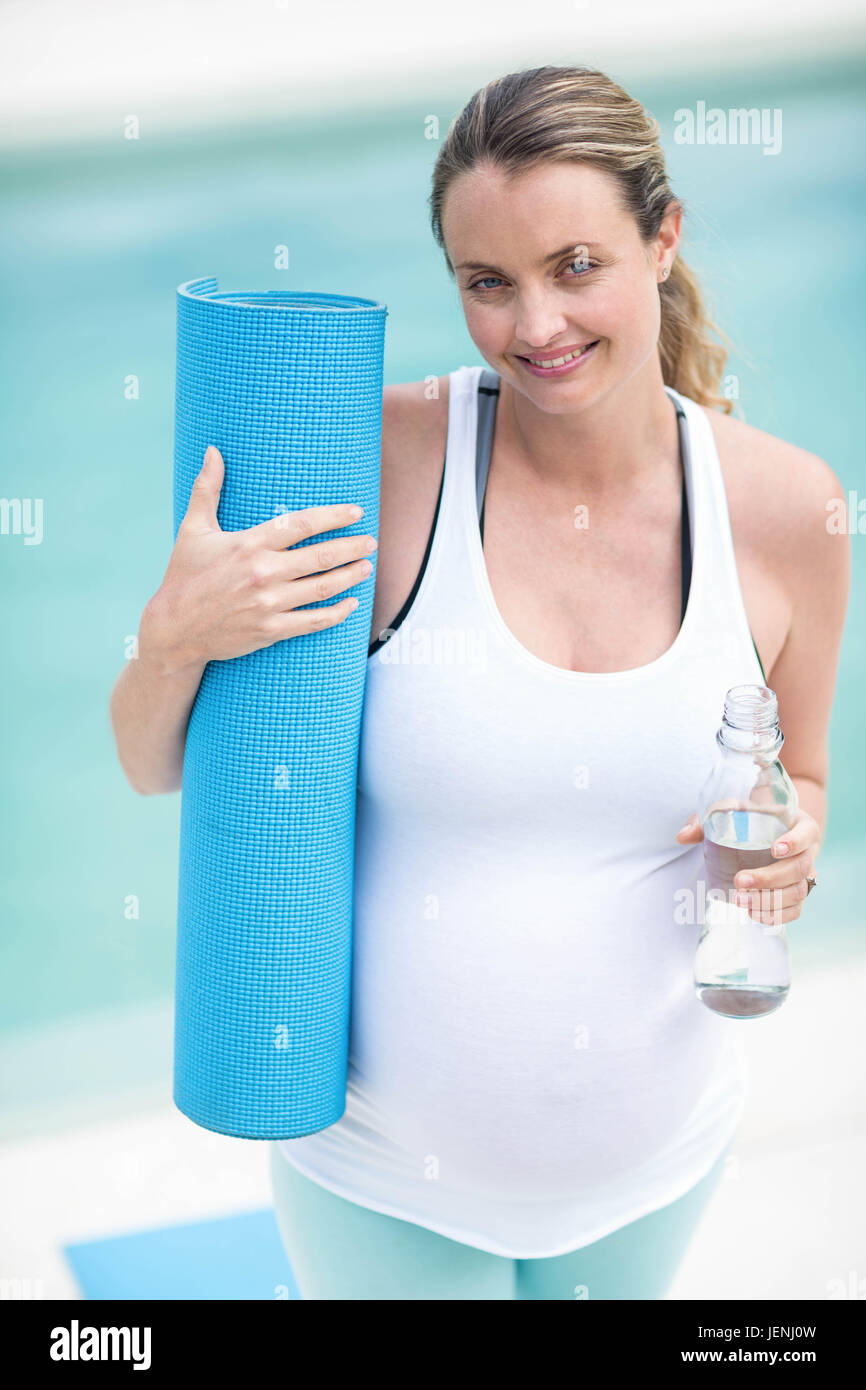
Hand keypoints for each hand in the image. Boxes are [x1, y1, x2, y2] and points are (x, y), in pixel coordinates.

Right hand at [141, 445, 376, 672]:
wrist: (173, 629)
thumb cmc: (184, 575)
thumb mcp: (193, 529)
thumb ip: (207, 489)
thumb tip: (212, 451)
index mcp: (249, 544)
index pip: (301, 524)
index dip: (333, 517)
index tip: (356, 512)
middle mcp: (263, 573)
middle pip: (321, 556)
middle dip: (352, 547)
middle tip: (372, 541)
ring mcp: (268, 604)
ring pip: (322, 588)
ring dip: (350, 576)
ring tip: (367, 566)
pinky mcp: (270, 631)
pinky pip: (313, 621)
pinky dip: (337, 613)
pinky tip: (352, 604)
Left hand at [676, 809, 820, 927]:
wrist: (774, 831)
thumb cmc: (753, 819)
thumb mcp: (734, 811)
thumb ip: (709, 819)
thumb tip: (682, 836)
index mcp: (799, 825)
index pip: (807, 833)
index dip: (795, 842)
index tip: (774, 849)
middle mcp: (808, 851)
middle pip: (800, 868)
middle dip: (770, 878)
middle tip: (740, 881)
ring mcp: (806, 875)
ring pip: (798, 892)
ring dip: (770, 900)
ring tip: (741, 902)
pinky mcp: (798, 894)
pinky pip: (795, 910)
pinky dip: (776, 915)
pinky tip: (754, 914)